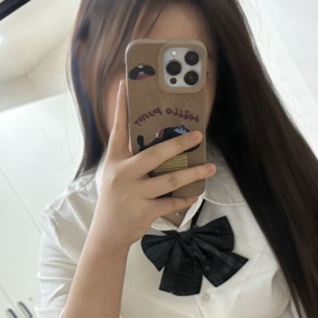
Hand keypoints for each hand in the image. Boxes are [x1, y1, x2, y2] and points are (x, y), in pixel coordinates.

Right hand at [90, 80, 215, 248]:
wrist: (107, 234)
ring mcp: (133, 194)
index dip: (122, 106)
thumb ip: (133, 160)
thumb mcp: (116, 175)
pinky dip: (185, 199)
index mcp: (115, 160)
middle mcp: (122, 174)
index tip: (125, 84)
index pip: (119, 128)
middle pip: (155, 154)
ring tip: (210, 168)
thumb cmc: (116, 200)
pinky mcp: (144, 211)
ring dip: (193, 174)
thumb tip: (163, 145)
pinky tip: (195, 195)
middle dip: (179, 144)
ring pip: (170, 180)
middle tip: (198, 136)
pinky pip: (171, 203)